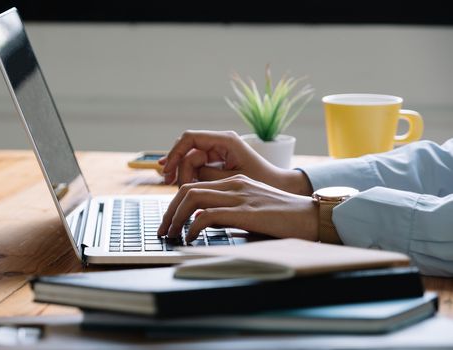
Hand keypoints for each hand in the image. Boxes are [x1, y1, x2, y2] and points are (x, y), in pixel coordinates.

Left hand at [157, 175, 317, 242]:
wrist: (314, 218)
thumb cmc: (287, 220)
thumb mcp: (254, 211)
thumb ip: (231, 214)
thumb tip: (206, 226)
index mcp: (236, 182)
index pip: (195, 186)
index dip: (176, 204)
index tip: (170, 221)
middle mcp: (234, 184)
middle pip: (187, 189)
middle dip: (169, 211)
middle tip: (162, 230)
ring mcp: (239, 195)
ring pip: (192, 198)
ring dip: (175, 217)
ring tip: (171, 234)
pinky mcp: (244, 210)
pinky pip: (206, 215)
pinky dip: (192, 227)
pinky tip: (190, 238)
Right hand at [158, 130, 312, 194]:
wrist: (283, 187)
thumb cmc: (263, 183)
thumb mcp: (231, 181)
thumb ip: (205, 176)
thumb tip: (183, 177)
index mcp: (226, 140)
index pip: (189, 138)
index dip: (174, 153)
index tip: (167, 170)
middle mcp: (221, 142)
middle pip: (187, 149)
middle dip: (177, 166)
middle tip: (170, 184)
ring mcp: (219, 151)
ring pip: (190, 159)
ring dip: (182, 173)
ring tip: (179, 190)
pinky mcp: (219, 161)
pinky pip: (197, 166)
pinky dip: (190, 176)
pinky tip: (183, 186)